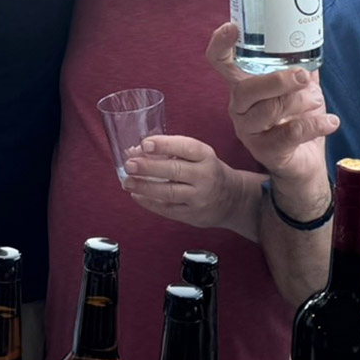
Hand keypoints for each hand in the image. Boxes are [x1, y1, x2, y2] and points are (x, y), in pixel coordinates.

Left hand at [122, 135, 248, 230]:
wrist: (232, 199)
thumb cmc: (207, 171)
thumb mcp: (197, 156)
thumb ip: (168, 152)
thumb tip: (134, 151)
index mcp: (205, 156)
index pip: (186, 147)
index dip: (165, 145)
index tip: (145, 144)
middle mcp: (205, 176)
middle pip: (175, 171)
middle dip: (149, 167)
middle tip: (130, 164)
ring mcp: (199, 197)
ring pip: (170, 192)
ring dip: (145, 187)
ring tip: (127, 182)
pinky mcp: (193, 215)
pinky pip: (168, 210)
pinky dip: (150, 203)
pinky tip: (136, 195)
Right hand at [206, 21, 338, 182]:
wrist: (304, 164)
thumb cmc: (297, 120)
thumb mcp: (301, 89)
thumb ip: (302, 65)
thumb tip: (314, 35)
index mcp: (243, 86)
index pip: (220, 62)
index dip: (220, 44)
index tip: (232, 28)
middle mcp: (239, 108)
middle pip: (245, 88)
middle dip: (276, 80)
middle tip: (302, 77)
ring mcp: (249, 131)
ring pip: (269, 110)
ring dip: (300, 102)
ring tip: (318, 101)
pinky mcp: (265, 151)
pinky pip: (290, 133)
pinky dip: (315, 124)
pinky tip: (331, 121)